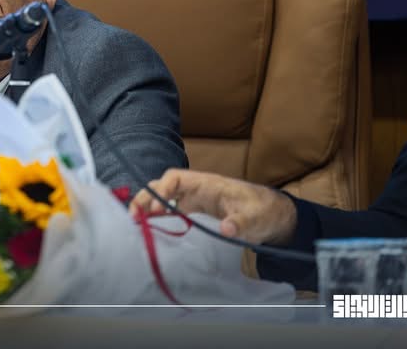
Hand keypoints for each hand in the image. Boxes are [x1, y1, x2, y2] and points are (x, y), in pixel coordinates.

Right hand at [129, 169, 297, 244]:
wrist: (272, 216)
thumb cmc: (263, 211)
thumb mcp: (256, 218)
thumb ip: (241, 223)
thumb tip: (226, 228)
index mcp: (207, 183)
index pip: (176, 178)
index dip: (163, 190)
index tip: (157, 209)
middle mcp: (196, 189)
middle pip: (162, 186)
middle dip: (146, 197)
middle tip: (133, 216)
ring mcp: (193, 201)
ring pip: (162, 198)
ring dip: (147, 206)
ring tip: (135, 222)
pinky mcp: (194, 213)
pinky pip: (170, 211)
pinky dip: (156, 217)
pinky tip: (148, 228)